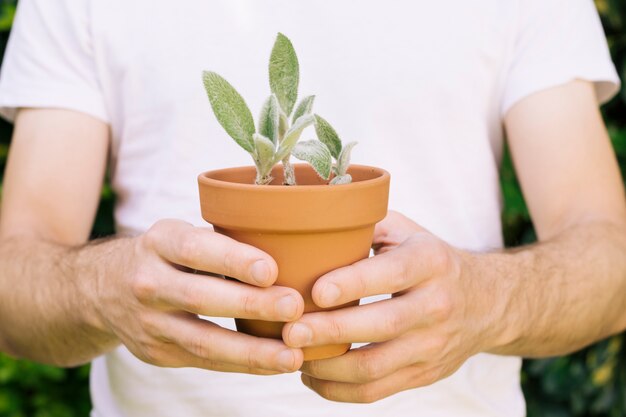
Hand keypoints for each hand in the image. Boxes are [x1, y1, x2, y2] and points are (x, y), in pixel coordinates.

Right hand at [95, 219, 304, 374]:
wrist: (102, 289)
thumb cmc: (167, 256)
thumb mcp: (181, 234)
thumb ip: (222, 242)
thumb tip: (290, 252)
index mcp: (159, 242)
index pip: (194, 248)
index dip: (232, 259)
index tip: (271, 270)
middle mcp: (148, 282)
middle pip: (200, 297)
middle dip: (250, 304)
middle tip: (293, 307)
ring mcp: (148, 323)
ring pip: (203, 340)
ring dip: (252, 350)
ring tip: (292, 355)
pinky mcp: (156, 353)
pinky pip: (205, 361)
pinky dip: (243, 364)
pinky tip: (276, 364)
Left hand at [282, 211, 492, 401]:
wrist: (485, 302)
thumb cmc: (428, 259)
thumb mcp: (406, 231)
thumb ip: (365, 224)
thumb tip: (311, 224)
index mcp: (429, 261)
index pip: (391, 274)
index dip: (351, 284)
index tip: (315, 292)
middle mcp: (436, 305)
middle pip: (381, 325)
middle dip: (330, 331)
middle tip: (290, 331)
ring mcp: (432, 345)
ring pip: (374, 367)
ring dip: (327, 366)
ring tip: (293, 355)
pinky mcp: (424, 374)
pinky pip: (376, 391)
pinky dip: (337, 390)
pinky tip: (313, 376)